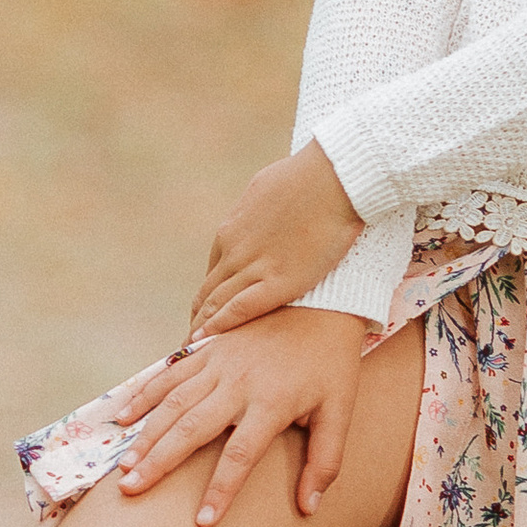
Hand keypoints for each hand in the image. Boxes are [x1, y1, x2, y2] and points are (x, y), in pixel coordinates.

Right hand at [117, 305, 369, 526]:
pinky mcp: (209, 346)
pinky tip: (124, 415)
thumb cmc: (332, 363)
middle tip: (131, 490)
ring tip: (124, 465)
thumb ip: (325, 460)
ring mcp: (219, 361)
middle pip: (191, 428)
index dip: (221, 490)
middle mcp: (238, 382)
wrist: (323, 300)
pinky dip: (145, 393)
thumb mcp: (340, 411)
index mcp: (272, 402)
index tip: (202, 521)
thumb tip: (309, 508)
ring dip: (146, 434)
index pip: (240, 455)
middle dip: (159, 462)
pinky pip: (170, 372)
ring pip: (172, 402)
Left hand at [192, 141, 364, 334]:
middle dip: (201, 317)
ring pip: (216, 303)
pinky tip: (206, 342)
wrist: (333, 177)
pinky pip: (238, 309)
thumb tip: (262, 212)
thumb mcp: (268, 189)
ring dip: (203, 327)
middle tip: (193, 340)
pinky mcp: (277, 281)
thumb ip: (260, 211)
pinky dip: (219, 326)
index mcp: (233, 229)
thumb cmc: (308, 176)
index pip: (214, 271)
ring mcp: (253, 266)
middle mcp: (235, 249)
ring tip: (194, 351)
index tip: (207, 312)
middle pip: (208, 291)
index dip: (210, 295)